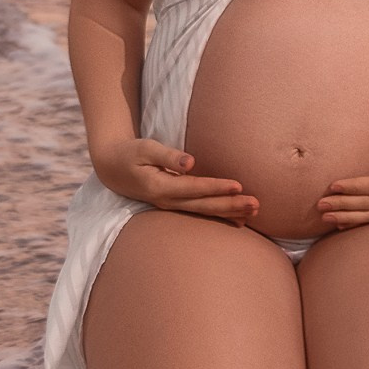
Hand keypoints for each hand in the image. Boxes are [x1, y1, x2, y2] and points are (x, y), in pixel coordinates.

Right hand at [93, 136, 258, 223]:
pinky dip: (220, 216)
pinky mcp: (176, 205)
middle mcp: (168, 201)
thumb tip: (190, 162)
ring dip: (230, 213)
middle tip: (255, 204)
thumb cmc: (130, 153)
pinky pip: (201, 213)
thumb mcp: (144, 148)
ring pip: (204, 212)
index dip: (216, 187)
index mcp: (160, 186)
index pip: (193, 188)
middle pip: (204, 206)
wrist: (113, 169)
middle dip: (230, 205)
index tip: (238, 185)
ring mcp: (172, 205)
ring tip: (254, 212)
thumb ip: (167, 155)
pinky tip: (239, 220)